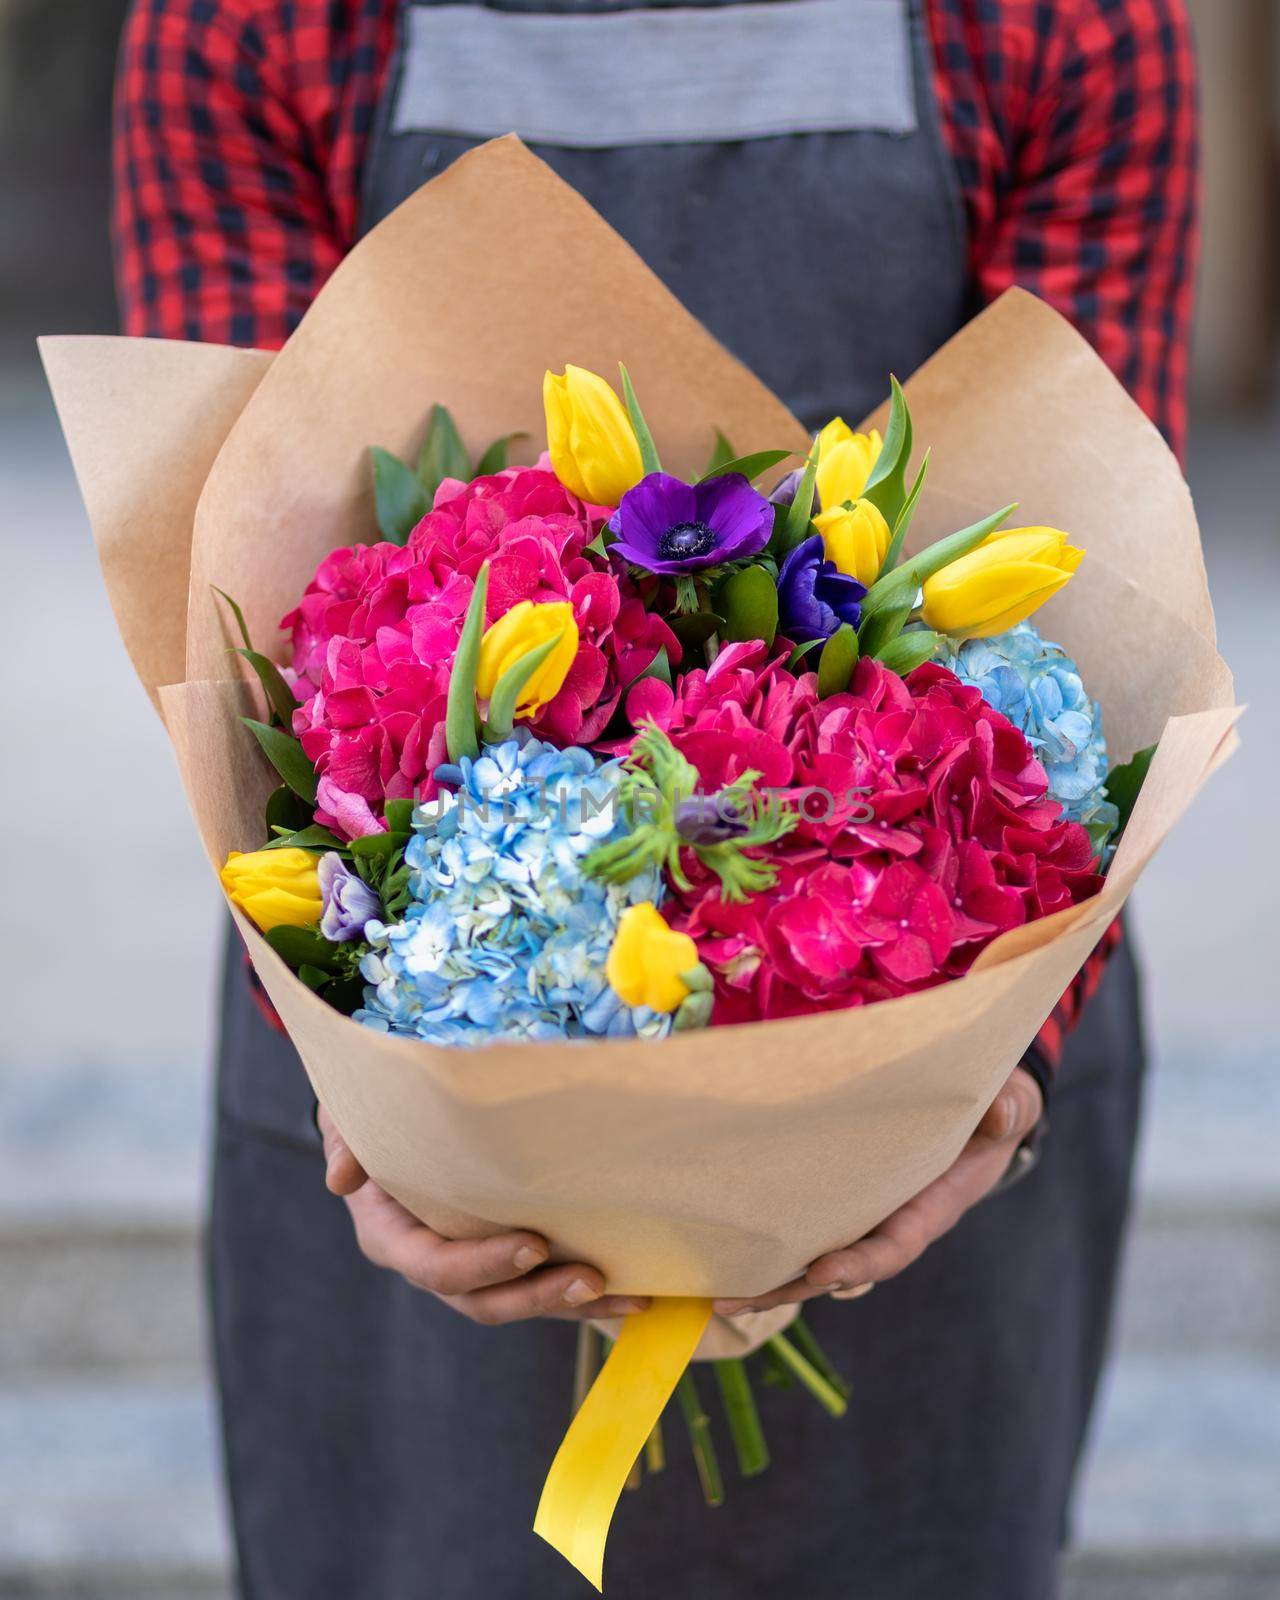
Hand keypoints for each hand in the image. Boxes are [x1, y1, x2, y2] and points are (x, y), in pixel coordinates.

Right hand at [317, 1104, 648, 1325]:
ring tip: (628, 1296)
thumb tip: (341, 1179)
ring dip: (574, 1304)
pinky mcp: (505, 1263)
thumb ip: (346, 1141)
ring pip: (522, 1303)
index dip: (483, 1264)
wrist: (395, 1119)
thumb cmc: (375, 1114)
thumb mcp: (350, 1118)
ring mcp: (471, 1269)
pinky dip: (586, 1294)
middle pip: (484, 1301)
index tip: (534, 1244)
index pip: (436, 1267)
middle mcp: (433, 1263)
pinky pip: (543, 1287)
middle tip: (590, 1278)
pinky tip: (637, 1292)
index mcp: (393, 1237)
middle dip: (538, 1296)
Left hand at [713, 1066, 1043, 1315]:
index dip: (858, 1263)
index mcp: (932, 1207)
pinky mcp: (842, 1192)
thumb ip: (1009, 1109)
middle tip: (730, 1299)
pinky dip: (768, 1236)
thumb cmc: (995, 1107)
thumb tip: (1003, 1112)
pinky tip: (721, 1244)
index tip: (820, 1271)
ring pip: (811, 1252)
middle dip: (787, 1287)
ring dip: (765, 1274)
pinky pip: (805, 1220)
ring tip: (710, 1289)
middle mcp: (892, 1219)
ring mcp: (864, 1210)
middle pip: (838, 1267)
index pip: (894, 1246)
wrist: (983, 1109)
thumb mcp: (1010, 1103)